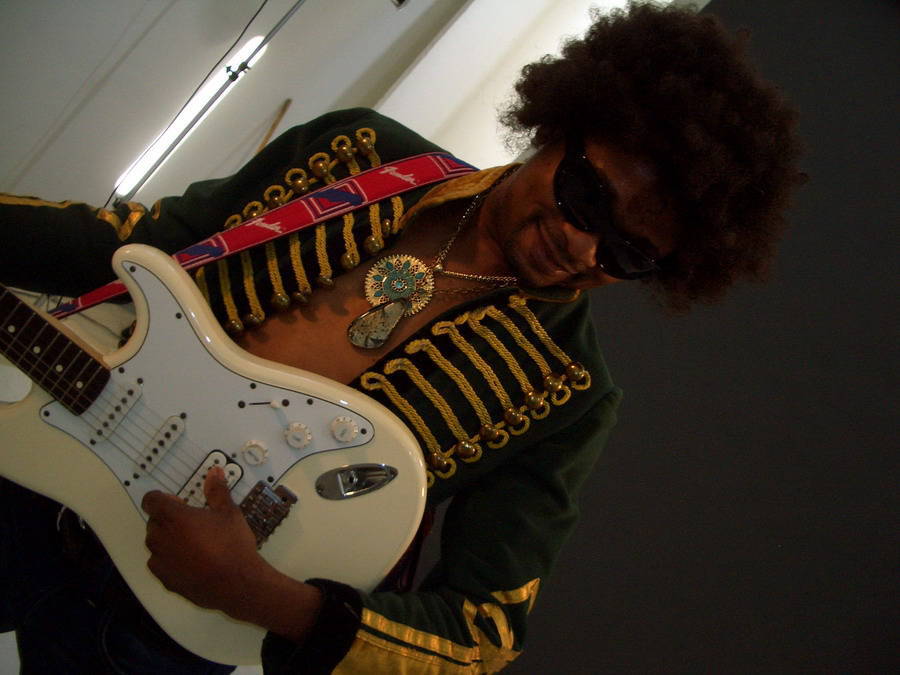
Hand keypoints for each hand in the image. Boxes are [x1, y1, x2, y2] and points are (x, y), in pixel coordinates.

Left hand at [142, 467, 323, 638]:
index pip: (151, 500)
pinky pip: (160, 564)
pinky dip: (170, 560)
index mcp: (174, 517)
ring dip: (168, 539)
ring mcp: (160, 560)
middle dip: (168, 519)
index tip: (180, 502)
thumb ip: (217, 491)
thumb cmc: (232, 544)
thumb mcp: (229, 512)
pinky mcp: (164, 579)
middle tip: (193, 523)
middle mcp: (160, 537)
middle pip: (154, 521)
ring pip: (156, 543)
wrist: (237, 583)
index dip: (163, 498)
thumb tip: (215, 472)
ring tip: (194, 544)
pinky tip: (192, 563)